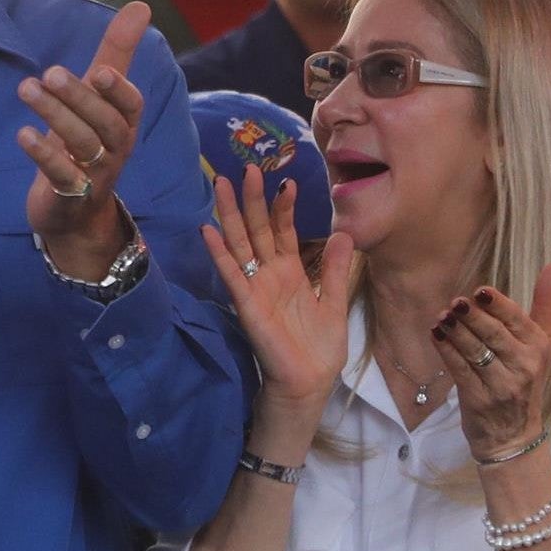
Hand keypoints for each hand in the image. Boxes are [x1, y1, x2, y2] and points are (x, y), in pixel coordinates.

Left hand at [17, 1, 149, 279]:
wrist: (77, 213)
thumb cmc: (89, 144)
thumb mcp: (100, 99)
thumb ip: (117, 53)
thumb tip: (140, 5)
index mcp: (124, 123)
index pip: (131, 106)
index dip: (119, 90)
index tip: (101, 71)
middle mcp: (115, 149)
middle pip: (105, 124)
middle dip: (79, 97)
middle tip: (49, 72)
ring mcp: (95, 175)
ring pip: (82, 145)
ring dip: (54, 115)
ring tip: (26, 89)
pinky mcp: (70, 196)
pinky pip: (62, 176)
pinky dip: (44, 155)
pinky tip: (24, 134)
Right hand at [202, 166, 354, 417]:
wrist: (309, 384)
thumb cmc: (319, 349)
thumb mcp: (334, 302)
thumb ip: (333, 269)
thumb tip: (343, 233)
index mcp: (290, 272)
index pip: (283, 230)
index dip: (282, 206)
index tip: (284, 178)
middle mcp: (269, 274)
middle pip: (257, 229)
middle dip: (251, 199)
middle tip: (246, 166)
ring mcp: (255, 288)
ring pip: (240, 244)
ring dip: (229, 215)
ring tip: (221, 184)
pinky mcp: (247, 305)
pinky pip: (231, 275)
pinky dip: (219, 254)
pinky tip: (208, 231)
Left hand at [433, 263, 550, 461]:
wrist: (514, 434)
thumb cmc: (527, 380)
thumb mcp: (543, 344)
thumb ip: (546, 304)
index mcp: (539, 348)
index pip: (518, 320)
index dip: (498, 305)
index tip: (480, 291)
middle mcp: (524, 366)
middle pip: (494, 335)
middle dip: (473, 317)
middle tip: (456, 302)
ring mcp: (501, 385)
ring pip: (475, 351)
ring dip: (455, 332)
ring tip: (442, 316)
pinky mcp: (478, 399)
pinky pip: (459, 369)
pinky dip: (446, 350)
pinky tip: (436, 334)